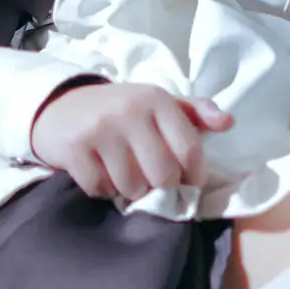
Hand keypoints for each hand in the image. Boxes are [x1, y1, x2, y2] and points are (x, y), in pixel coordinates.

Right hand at [29, 80, 232, 202]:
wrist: (60, 106)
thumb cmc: (121, 111)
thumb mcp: (159, 104)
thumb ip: (196, 112)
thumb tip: (228, 122)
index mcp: (157, 99)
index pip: (189, 149)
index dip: (193, 175)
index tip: (187, 181)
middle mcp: (129, 111)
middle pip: (163, 175)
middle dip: (159, 185)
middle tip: (149, 176)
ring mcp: (100, 129)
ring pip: (132, 187)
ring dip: (130, 189)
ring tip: (123, 173)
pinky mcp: (75, 148)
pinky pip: (101, 189)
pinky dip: (103, 189)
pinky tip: (100, 173)